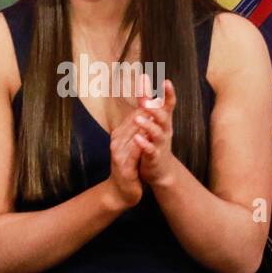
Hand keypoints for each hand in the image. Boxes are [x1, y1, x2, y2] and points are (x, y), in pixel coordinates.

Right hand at [105, 95, 144, 210]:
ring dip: (143, 120)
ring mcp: (118, 152)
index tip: (147, 80)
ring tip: (153, 107)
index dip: (143, 97)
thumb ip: (137, 130)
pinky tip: (147, 136)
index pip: (135, 112)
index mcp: (121, 133)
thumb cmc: (129, 167)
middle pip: (133, 118)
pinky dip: (140, 143)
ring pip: (134, 133)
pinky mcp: (123, 165)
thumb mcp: (133, 146)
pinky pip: (134, 152)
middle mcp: (118, 139)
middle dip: (143, 103)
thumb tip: (146, 112)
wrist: (120, 192)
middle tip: (151, 87)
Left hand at [131, 75, 179, 187]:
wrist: (160, 170)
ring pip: (157, 133)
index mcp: (164, 121)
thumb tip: (145, 83)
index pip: (169, 105)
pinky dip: (144, 144)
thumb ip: (149, 105)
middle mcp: (165, 130)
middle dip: (154, 107)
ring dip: (147, 124)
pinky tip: (137, 138)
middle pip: (163, 116)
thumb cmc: (155, 141)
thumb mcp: (154, 122)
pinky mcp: (154, 156)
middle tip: (144, 100)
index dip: (169, 93)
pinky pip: (150, 149)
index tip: (167, 81)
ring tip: (137, 118)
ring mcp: (160, 144)